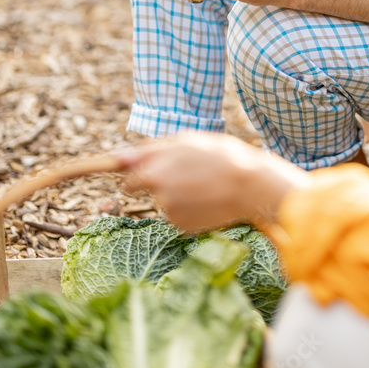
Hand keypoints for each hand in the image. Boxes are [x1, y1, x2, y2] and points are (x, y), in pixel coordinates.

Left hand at [117, 131, 306, 232]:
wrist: (250, 186)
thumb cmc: (220, 156)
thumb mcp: (186, 141)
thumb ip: (149, 150)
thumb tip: (118, 157)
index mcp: (152, 167)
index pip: (127, 178)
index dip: (134, 176)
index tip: (134, 179)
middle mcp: (155, 191)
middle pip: (139, 191)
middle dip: (152, 185)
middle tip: (180, 177)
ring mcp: (168, 211)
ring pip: (162, 203)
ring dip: (175, 195)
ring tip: (203, 184)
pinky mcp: (182, 226)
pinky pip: (177, 217)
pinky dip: (188, 210)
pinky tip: (207, 200)